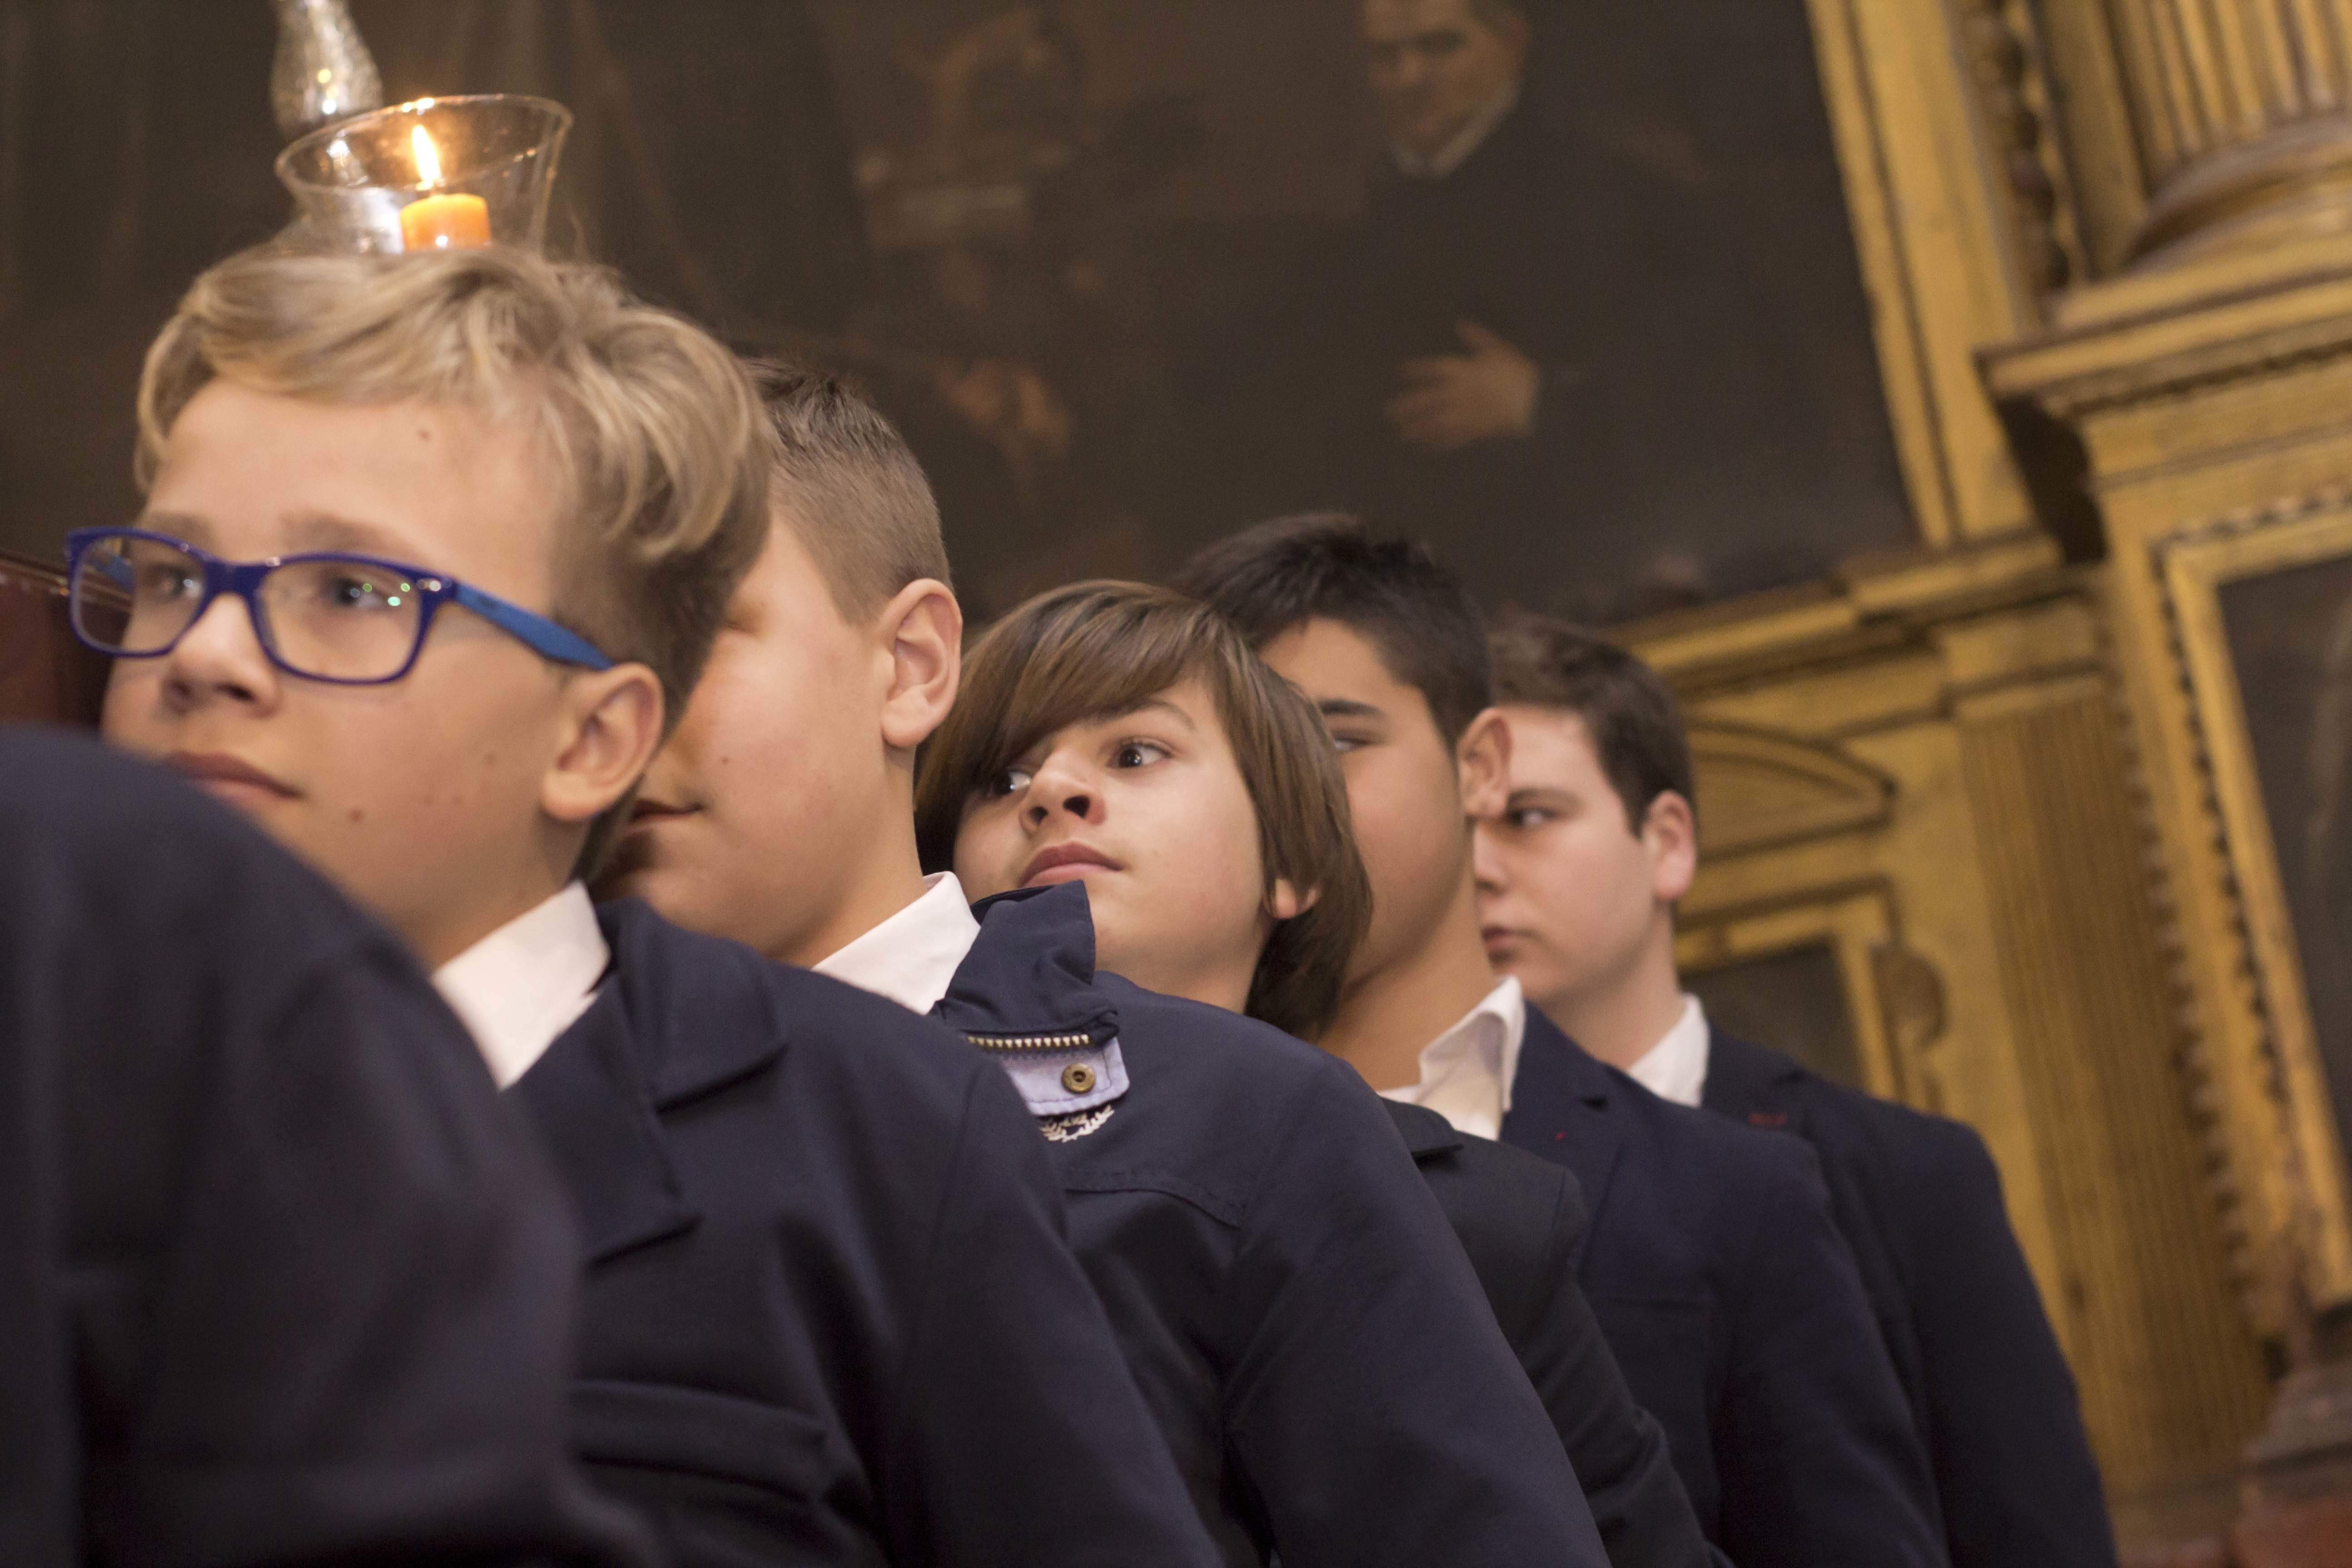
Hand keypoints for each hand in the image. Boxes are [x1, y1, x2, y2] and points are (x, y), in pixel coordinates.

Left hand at [1387, 321, 1539, 451]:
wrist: (1534, 401)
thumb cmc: (1518, 372)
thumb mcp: (1499, 349)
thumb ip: (1478, 338)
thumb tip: (1461, 324)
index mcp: (1463, 371)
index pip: (1434, 369)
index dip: (1417, 369)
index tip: (1401, 371)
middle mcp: (1458, 394)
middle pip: (1427, 400)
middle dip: (1407, 406)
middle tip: (1388, 413)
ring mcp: (1464, 414)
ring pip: (1434, 422)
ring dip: (1417, 428)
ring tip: (1401, 433)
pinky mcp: (1475, 431)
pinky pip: (1452, 438)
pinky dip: (1439, 443)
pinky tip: (1427, 447)